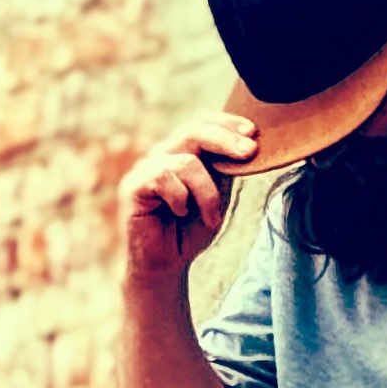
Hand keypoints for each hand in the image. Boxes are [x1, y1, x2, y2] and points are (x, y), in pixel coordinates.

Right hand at [118, 114, 256, 280]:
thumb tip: (249, 143)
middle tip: (250, 152)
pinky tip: (180, 213)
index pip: (201, 122)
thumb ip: (224, 170)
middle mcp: (161, 154)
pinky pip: (165, 177)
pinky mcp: (132, 186)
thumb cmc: (189, 231)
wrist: (165, 265)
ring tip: (211, 217)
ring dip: (207, 191)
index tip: (254, 132)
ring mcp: (145, 168)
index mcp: (181, 153)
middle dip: (225, 140)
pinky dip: (182, 198)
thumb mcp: (216, 196)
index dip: (226, 123)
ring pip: (186, 161)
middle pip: (193, 130)